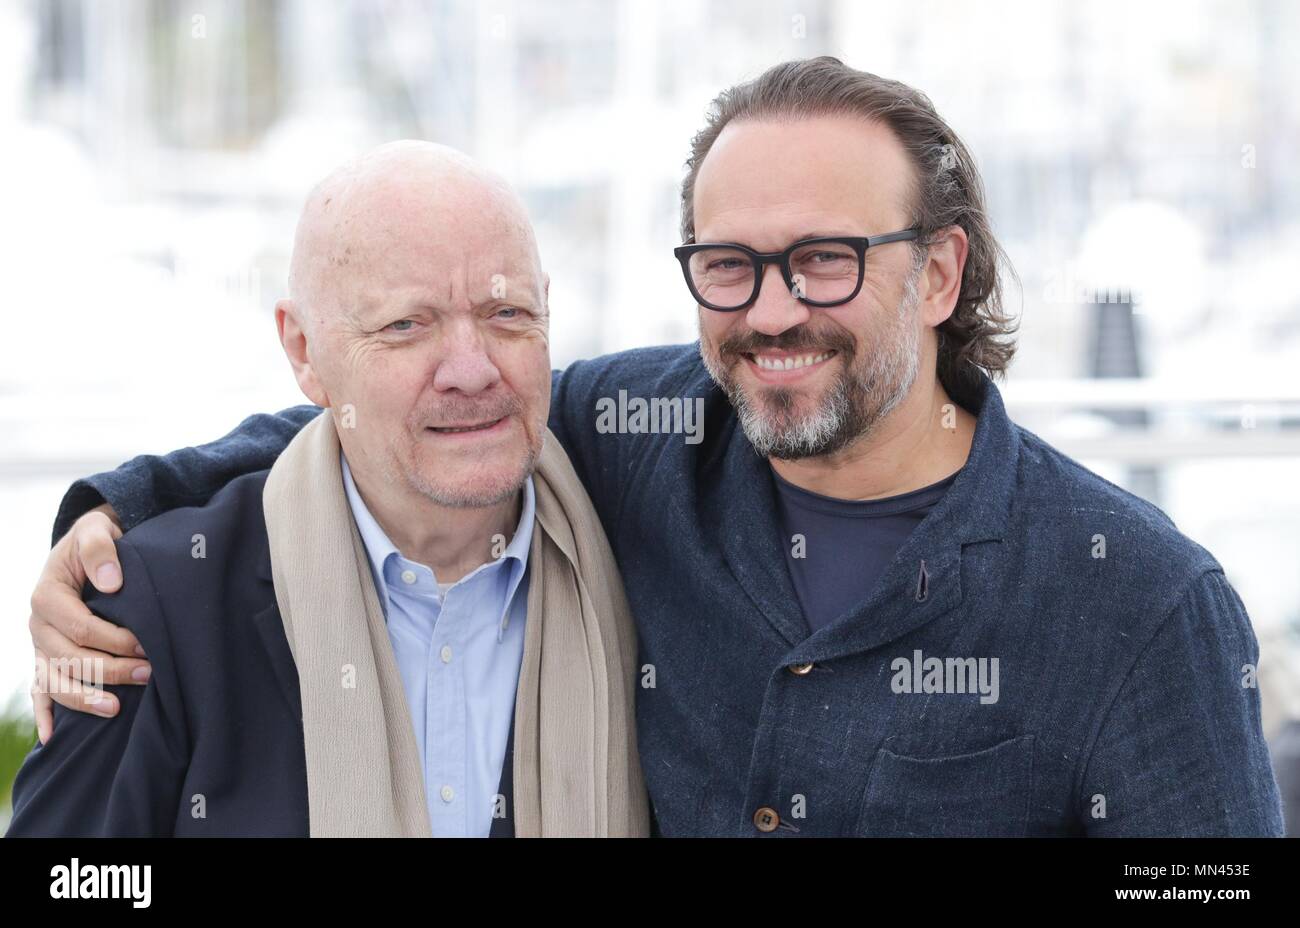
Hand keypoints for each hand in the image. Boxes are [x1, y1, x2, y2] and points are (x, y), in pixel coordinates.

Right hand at [28, 503, 150, 742]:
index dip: (115, 640)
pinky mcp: (45, 659)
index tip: (148, 644)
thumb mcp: (96, 531)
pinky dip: (44, 715)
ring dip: (84, 698)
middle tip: (151, 674)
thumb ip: (100, 550)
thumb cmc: (97, 542)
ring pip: (55, 681)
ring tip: (116, 709)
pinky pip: (39, 690)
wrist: (86, 549)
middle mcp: (37, 624)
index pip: (81, 628)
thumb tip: (110, 583)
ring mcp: (39, 646)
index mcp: (47, 595)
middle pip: (70, 659)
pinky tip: (52, 738)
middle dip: (111, 670)